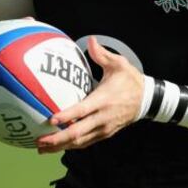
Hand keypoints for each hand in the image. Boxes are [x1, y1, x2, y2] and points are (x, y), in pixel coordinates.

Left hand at [36, 37, 143, 153]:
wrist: (148, 99)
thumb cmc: (131, 80)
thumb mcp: (119, 64)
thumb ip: (102, 54)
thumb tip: (90, 40)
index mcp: (103, 100)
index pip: (82, 110)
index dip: (66, 116)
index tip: (51, 119)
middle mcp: (102, 118)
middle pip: (77, 133)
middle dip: (57, 139)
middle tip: (39, 141)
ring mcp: (104, 128)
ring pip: (80, 142)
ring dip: (60, 146)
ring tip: (41, 148)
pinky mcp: (105, 134)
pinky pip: (85, 143)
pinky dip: (70, 146)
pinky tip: (57, 146)